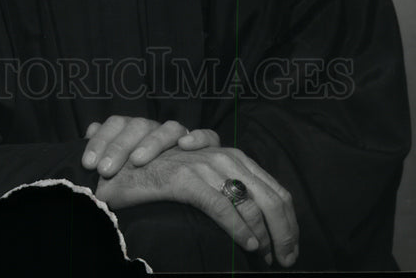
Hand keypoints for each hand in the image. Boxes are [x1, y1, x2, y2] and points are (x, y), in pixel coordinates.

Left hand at [81, 114, 218, 176]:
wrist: (192, 193)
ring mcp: (183, 137)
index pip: (117, 123)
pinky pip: (209, 136)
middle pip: (140, 124)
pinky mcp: (209, 148)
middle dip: (120, 146)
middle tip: (105, 170)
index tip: (89, 164)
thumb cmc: (146, 185)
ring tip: (137, 161)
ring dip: (153, 142)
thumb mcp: (121, 173)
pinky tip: (186, 145)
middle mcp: (158, 131)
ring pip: (170, 128)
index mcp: (136, 132)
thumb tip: (88, 130)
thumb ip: (107, 153)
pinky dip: (199, 136)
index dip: (101, 140)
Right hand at [94, 145, 298, 268]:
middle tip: (287, 259)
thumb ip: (228, 188)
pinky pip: (222, 206)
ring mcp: (205, 165)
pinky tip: (248, 245)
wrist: (124, 165)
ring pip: (250, 202)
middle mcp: (223, 156)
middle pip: (270, 196)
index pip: (275, 189)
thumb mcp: (204, 176)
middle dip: (285, 231)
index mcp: (233, 156)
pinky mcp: (186, 178)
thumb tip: (259, 224)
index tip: (291, 246)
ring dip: (266, 234)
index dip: (288, 220)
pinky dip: (240, 228)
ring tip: (268, 257)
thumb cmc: (165, 175)